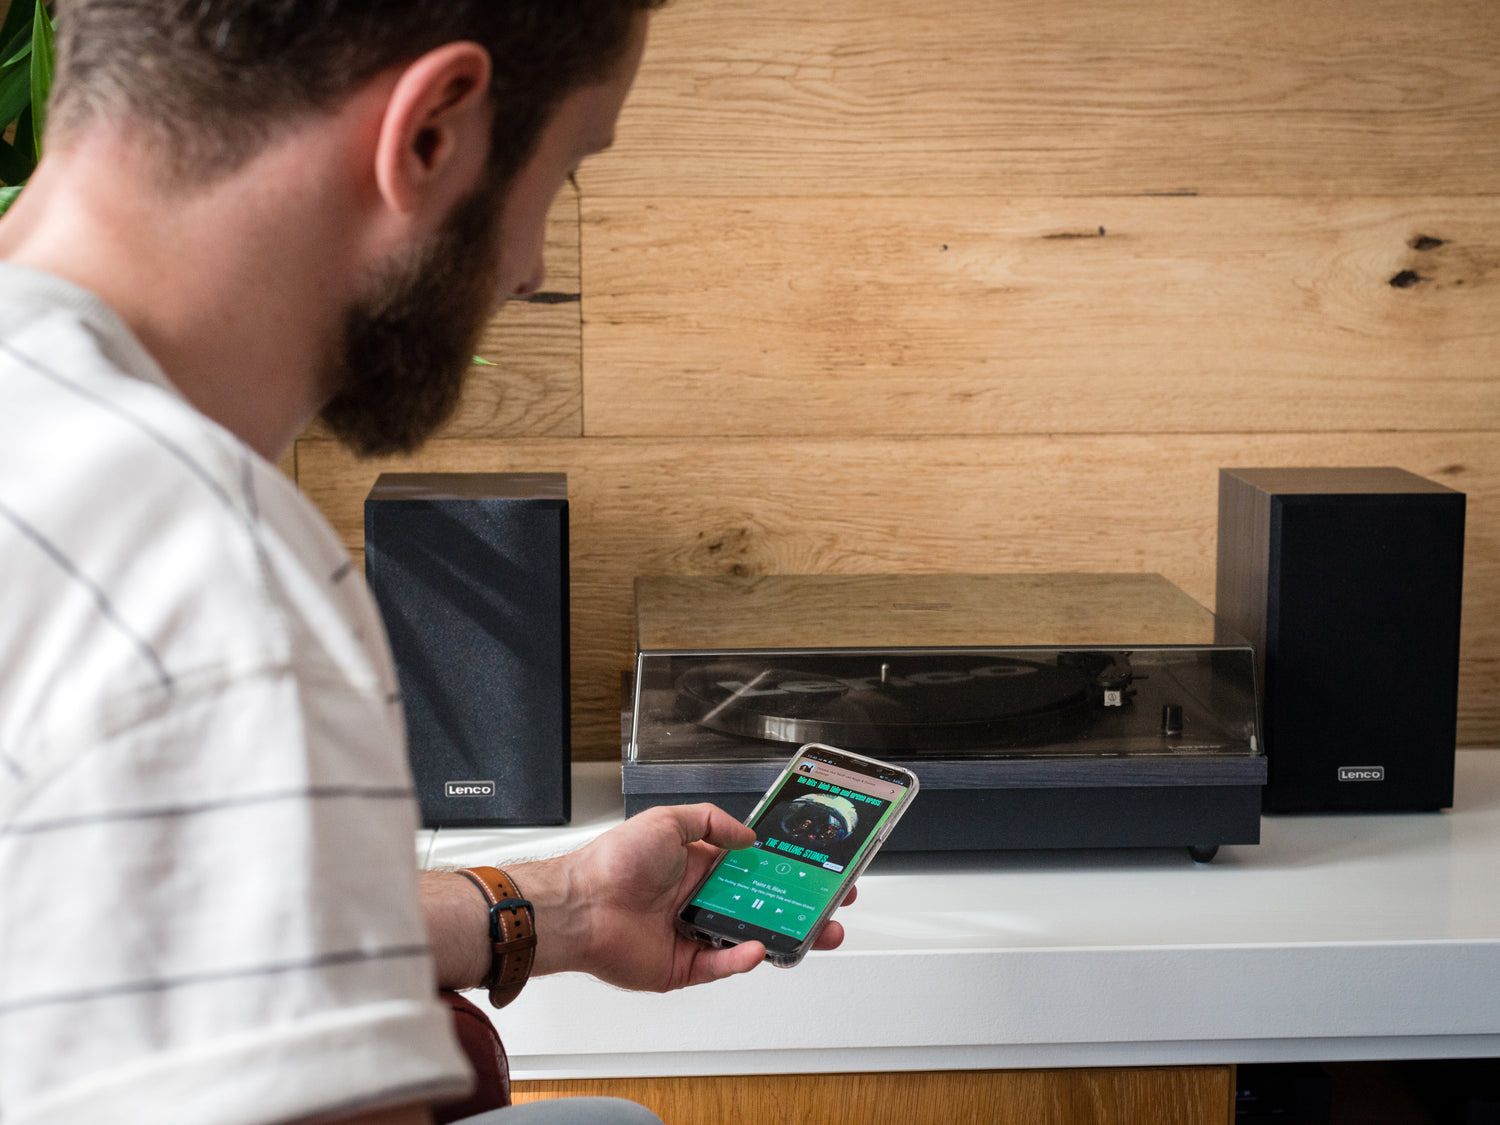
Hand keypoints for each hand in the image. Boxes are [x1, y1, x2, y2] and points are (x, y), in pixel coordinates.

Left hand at [515, 804, 853, 991]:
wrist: (580, 905)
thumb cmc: (612, 862)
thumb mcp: (667, 821)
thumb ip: (712, 823)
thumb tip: (748, 836)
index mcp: (698, 865)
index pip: (754, 868)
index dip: (785, 869)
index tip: (815, 867)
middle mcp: (699, 899)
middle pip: (761, 905)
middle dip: (800, 906)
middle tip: (832, 904)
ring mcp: (694, 934)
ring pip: (751, 937)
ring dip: (784, 936)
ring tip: (817, 932)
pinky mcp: (684, 966)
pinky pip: (723, 963)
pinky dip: (743, 957)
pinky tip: (758, 947)